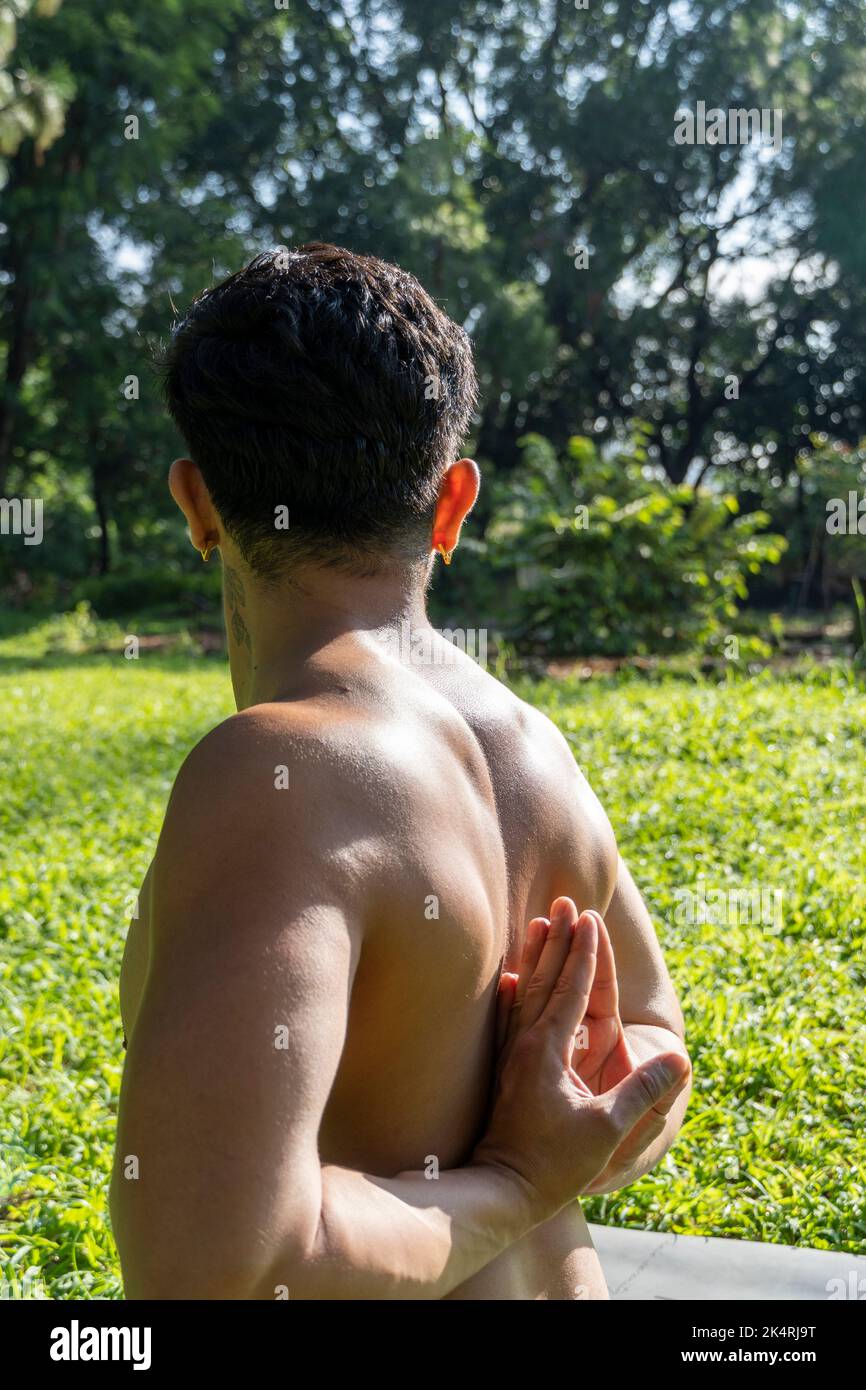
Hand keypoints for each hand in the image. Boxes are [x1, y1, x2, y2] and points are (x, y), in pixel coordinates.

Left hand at [476, 897, 689, 1220]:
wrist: (500, 1192)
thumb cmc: (553, 1166)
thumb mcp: (607, 1130)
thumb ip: (643, 1093)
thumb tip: (680, 1060)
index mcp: (550, 1049)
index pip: (572, 988)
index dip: (584, 952)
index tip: (589, 917)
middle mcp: (527, 1043)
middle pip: (545, 978)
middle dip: (558, 939)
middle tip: (563, 900)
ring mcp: (512, 1055)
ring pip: (525, 991)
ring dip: (536, 955)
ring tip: (538, 922)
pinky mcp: (504, 1070)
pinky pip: (508, 1018)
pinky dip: (513, 991)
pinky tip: (509, 979)